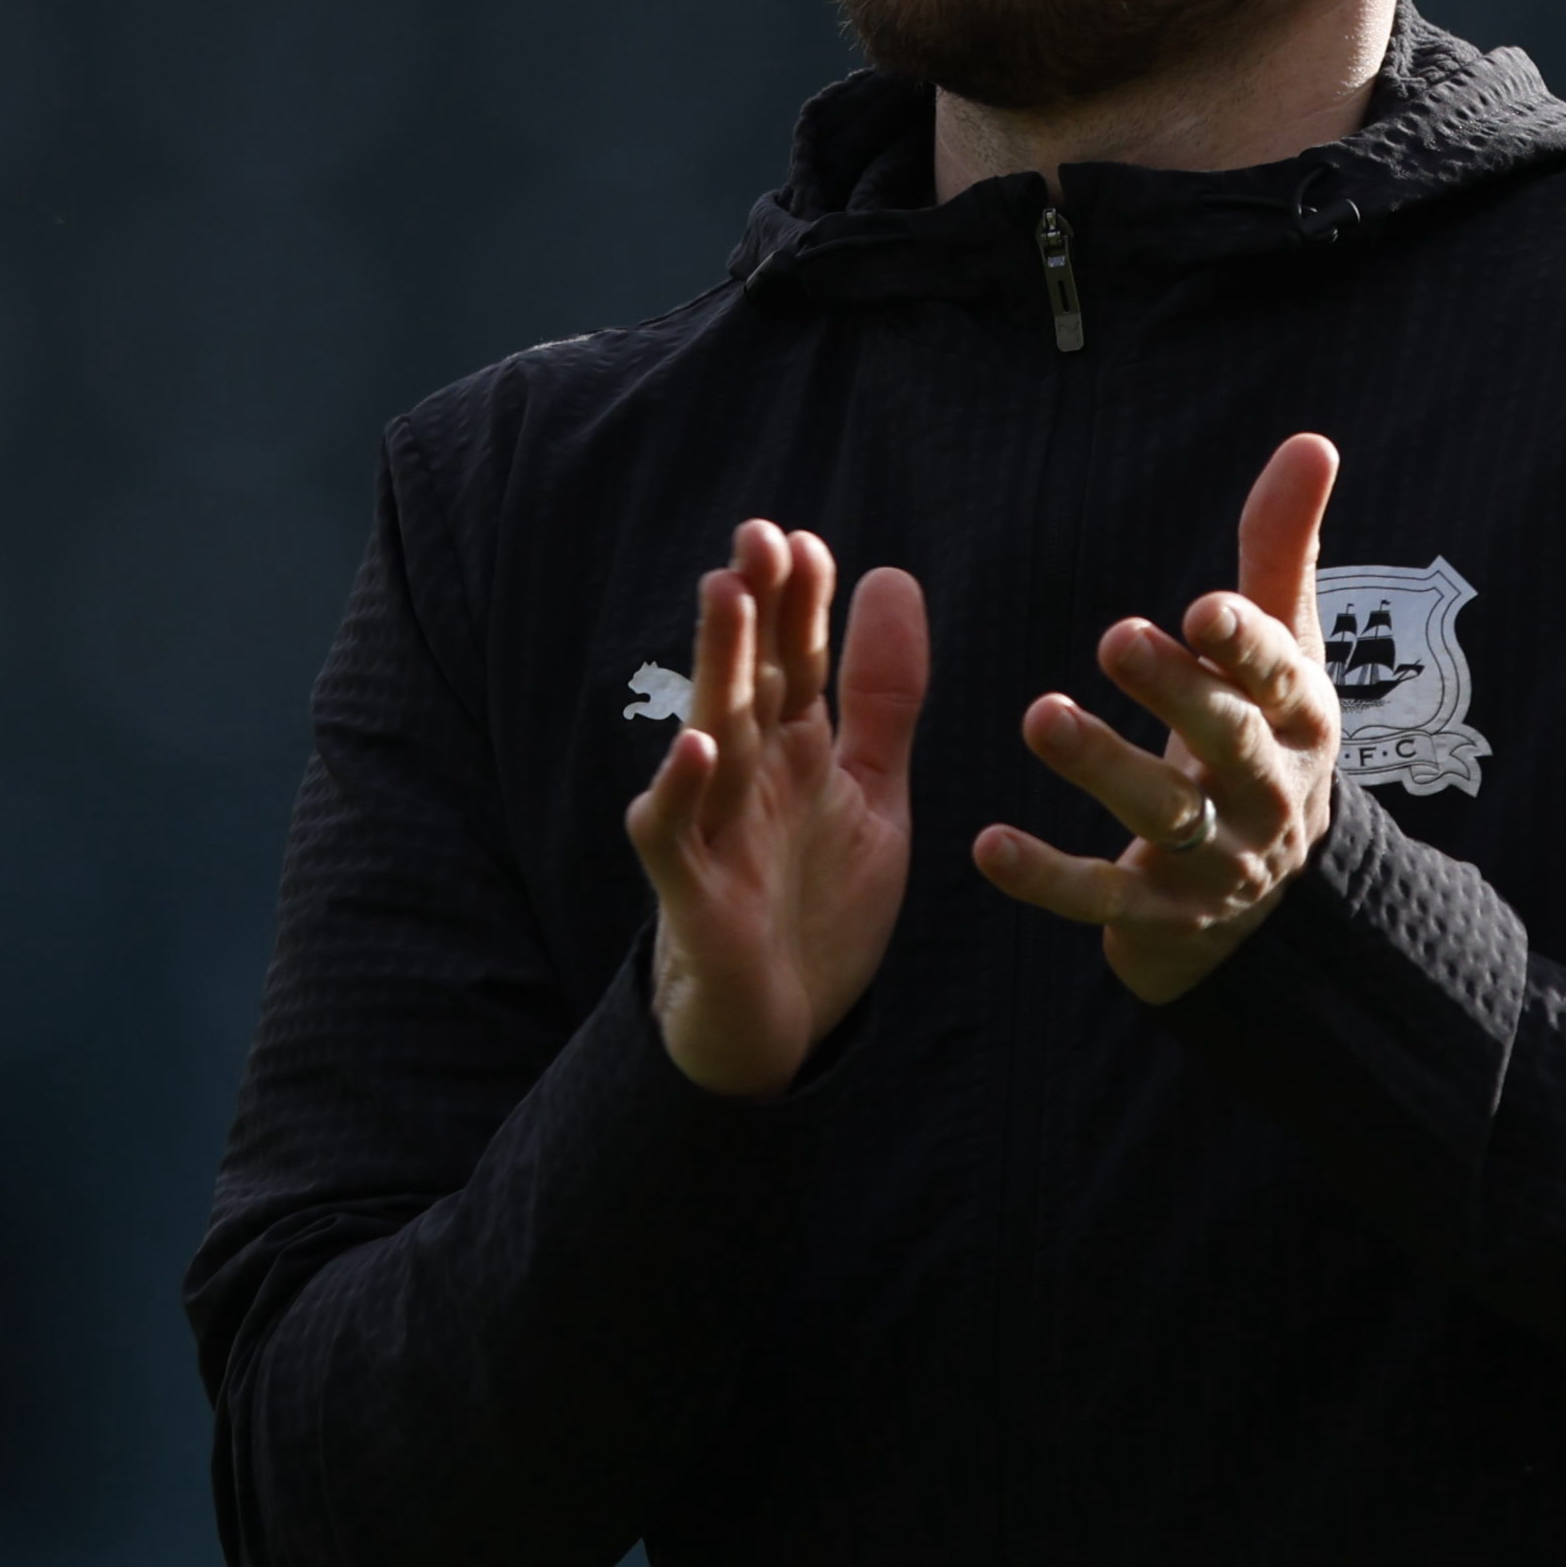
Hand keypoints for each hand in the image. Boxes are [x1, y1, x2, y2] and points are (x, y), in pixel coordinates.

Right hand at [625, 517, 930, 1096]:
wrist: (780, 1031)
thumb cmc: (816, 907)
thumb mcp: (870, 791)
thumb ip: (882, 697)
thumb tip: (890, 577)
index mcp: (792, 754)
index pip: (794, 662)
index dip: (801, 605)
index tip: (808, 542)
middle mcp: (747, 781)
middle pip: (749, 682)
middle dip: (754, 610)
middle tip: (757, 534)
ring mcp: (716, 835)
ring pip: (711, 737)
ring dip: (716, 668)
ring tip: (724, 594)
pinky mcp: (694, 898)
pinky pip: (675, 838)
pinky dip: (679, 793)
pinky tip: (694, 746)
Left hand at [982, 433, 1340, 1006]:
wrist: (1273, 899)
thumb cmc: (1263, 735)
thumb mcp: (1283, 648)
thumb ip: (1281, 550)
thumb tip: (1314, 440)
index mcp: (1300, 719)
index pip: (1278, 676)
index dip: (1246, 645)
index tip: (1204, 608)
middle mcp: (1268, 792)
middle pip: (1227, 741)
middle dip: (1175, 693)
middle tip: (1114, 638)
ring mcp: (1217, 860)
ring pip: (1164, 814)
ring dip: (1104, 766)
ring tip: (1040, 715)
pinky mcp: (1161, 914)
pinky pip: (1102, 898)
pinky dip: (1046, 877)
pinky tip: (987, 844)